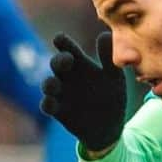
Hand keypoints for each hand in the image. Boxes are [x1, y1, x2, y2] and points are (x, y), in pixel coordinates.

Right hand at [39, 31, 125, 153]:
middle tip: (68, 60)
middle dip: (59, 61)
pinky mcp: (58, 111)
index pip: (67, 48)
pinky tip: (51, 103)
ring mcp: (60, 93)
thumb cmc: (111, 97)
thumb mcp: (114, 78)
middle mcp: (66, 76)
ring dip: (49, 83)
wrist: (110, 127)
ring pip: (48, 84)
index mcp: (79, 63)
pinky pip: (47, 106)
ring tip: (55, 84)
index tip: (60, 39)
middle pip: (56, 63)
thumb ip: (109, 59)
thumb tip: (105, 35)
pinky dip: (47, 104)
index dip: (62, 42)